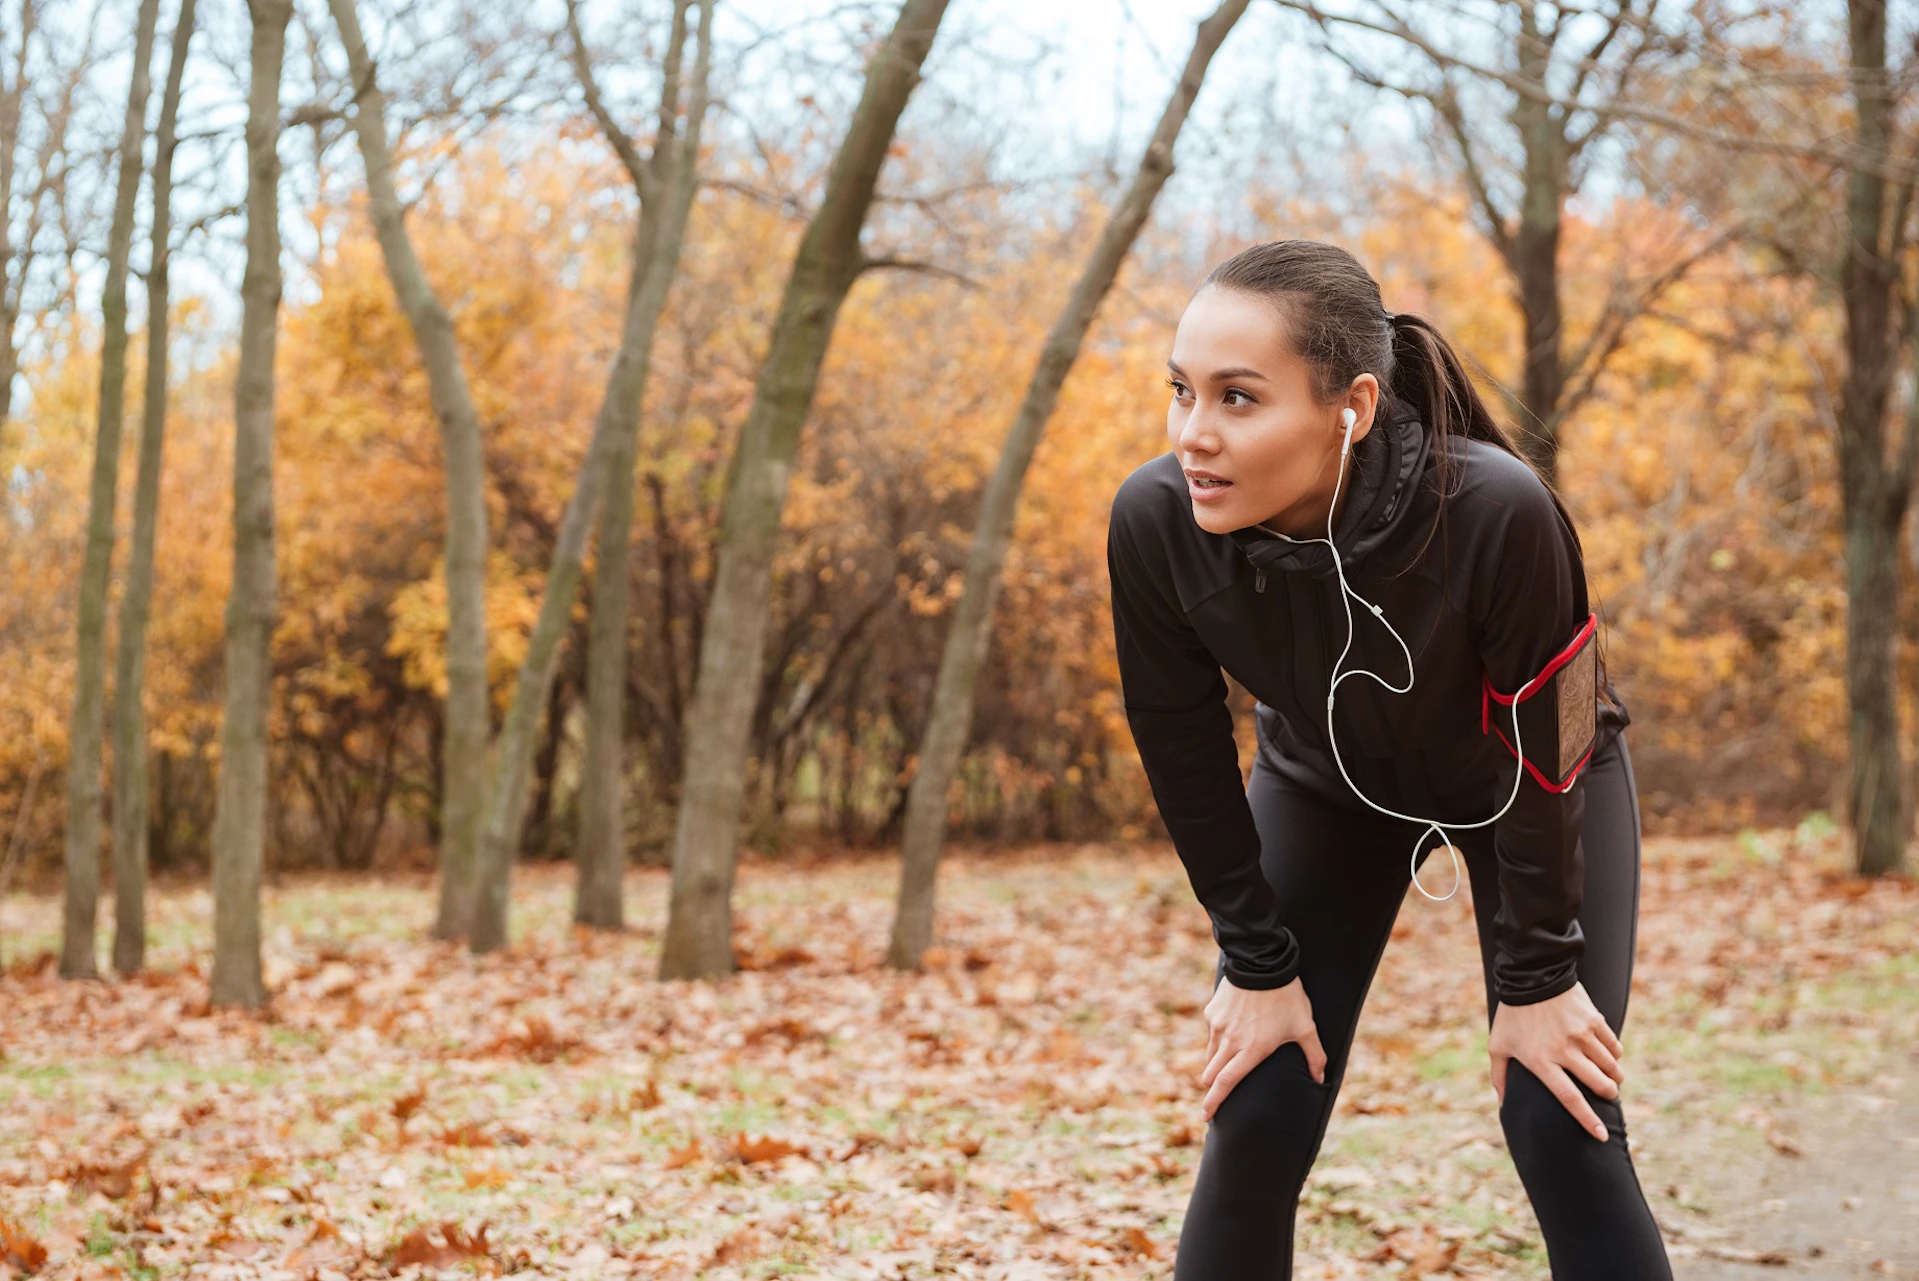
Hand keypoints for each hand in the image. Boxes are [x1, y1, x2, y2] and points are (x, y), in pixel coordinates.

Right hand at [1199, 976, 1325, 1120]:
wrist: (1262, 962)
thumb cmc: (1286, 996)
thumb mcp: (1305, 1026)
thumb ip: (1314, 1055)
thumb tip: (1321, 1079)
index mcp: (1252, 1050)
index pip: (1226, 1083)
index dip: (1214, 1102)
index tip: (1206, 1115)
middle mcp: (1230, 1041)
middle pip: (1211, 1074)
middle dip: (1212, 1089)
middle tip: (1215, 1097)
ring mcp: (1218, 1026)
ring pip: (1209, 1055)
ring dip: (1215, 1065)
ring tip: (1226, 1066)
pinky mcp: (1212, 1012)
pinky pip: (1211, 1034)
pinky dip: (1218, 1041)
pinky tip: (1231, 1034)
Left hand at [1488, 981, 1624, 1140]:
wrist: (1531, 976)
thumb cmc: (1512, 1015)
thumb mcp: (1498, 1045)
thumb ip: (1499, 1076)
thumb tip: (1502, 1104)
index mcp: (1540, 1060)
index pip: (1570, 1098)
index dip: (1588, 1120)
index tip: (1602, 1136)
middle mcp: (1564, 1050)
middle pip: (1598, 1084)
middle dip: (1609, 1095)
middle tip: (1609, 1095)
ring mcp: (1581, 1034)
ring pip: (1611, 1066)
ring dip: (1615, 1077)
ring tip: (1613, 1078)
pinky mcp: (1594, 1020)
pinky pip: (1614, 1046)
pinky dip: (1615, 1056)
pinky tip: (1611, 1057)